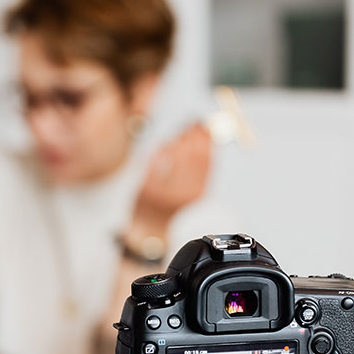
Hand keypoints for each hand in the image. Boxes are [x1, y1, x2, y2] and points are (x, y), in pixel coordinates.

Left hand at [131, 122, 212, 236]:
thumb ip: (198, 169)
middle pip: (191, 153)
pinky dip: (161, 148)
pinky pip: (155, 159)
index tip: (206, 126)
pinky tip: (165, 144)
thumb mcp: (191, 190)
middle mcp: (182, 192)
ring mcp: (163, 190)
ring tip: (180, 134)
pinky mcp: (146, 187)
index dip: (207, 138)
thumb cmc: (171, 207)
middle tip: (193, 123)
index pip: (206, 159)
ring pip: (174, 154)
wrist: (150, 230)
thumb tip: (205, 139)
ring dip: (178, 138)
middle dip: (193, 133)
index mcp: (197, 193)